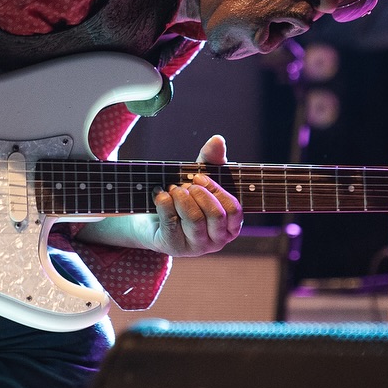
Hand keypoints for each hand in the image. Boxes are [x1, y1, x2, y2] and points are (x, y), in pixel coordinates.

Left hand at [149, 134, 242, 255]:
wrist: (153, 218)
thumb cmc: (185, 198)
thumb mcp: (200, 178)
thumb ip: (211, 160)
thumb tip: (217, 139)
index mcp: (230, 226)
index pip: (233, 209)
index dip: (216, 190)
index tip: (199, 177)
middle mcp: (217, 240)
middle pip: (215, 215)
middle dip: (198, 193)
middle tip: (185, 185)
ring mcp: (196, 247)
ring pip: (194, 220)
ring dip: (181, 198)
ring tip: (172, 189)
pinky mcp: (174, 247)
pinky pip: (171, 224)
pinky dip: (164, 203)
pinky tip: (159, 195)